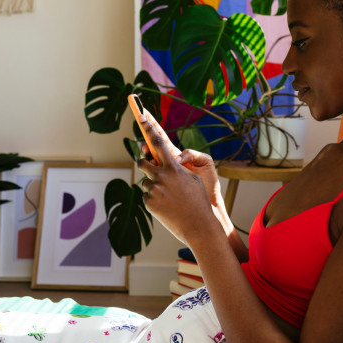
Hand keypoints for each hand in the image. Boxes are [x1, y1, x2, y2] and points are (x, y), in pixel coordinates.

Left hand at [136, 118, 219, 245]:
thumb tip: (170, 161)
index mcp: (173, 167)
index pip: (158, 142)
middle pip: (143, 162)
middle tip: (148, 165)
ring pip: (145, 181)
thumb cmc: (200, 200)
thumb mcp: (194, 178)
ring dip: (152, 185)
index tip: (142, 117)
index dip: (149, 127)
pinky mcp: (149, 203)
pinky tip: (166, 206)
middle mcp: (161, 176)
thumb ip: (178, 167)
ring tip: (167, 196)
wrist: (198, 226)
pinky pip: (147, 196)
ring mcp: (154, 190)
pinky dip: (154, 199)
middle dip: (144, 162)